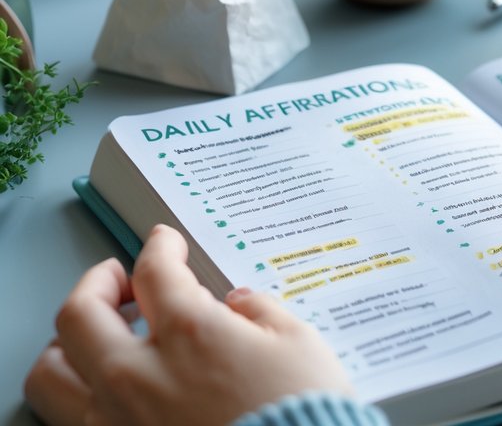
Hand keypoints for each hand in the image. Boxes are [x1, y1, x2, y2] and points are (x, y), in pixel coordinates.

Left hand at [24, 224, 352, 425]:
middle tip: (120, 278)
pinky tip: (106, 387)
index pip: (155, 271)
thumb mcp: (300, 345)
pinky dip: (77, 392)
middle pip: (81, 312)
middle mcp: (139, 374)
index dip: (160, 247)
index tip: (165, 243)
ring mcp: (117, 419)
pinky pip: (67, 418)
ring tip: (96, 334)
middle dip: (97, 283)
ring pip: (51, 371)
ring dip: (68, 342)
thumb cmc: (301, 413)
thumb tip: (239, 302)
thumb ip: (262, 311)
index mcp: (190, 333)